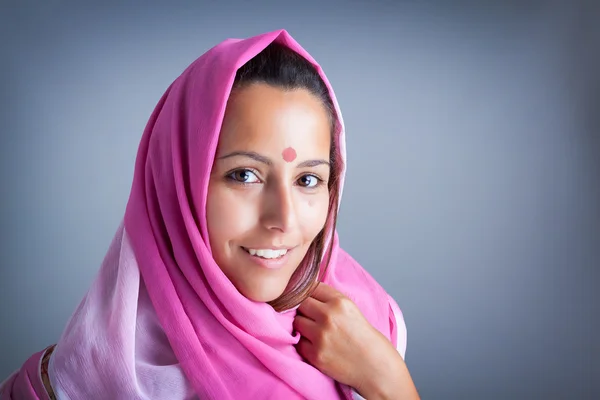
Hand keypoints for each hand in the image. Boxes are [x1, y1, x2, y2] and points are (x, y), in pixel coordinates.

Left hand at [293, 283, 416, 398]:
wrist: (376, 367)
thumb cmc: (365, 338)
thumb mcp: (352, 310)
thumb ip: (330, 300)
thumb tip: (305, 292)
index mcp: (340, 302)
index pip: (311, 287)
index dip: (309, 293)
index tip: (310, 299)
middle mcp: (329, 316)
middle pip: (300, 302)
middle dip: (303, 309)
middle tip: (310, 316)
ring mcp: (321, 336)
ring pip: (296, 322)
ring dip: (302, 326)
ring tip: (314, 332)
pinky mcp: (315, 354)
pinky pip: (298, 343)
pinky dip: (304, 344)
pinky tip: (317, 346)